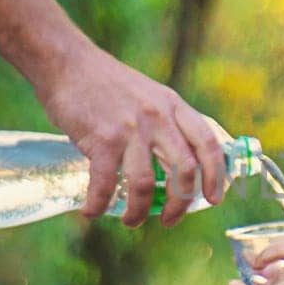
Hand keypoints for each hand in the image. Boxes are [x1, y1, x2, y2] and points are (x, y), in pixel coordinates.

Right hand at [36, 45, 225, 227]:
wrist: (67, 63)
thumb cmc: (107, 84)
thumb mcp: (150, 95)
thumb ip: (166, 123)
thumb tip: (180, 163)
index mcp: (173, 106)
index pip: (207, 144)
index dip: (215, 175)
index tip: (214, 199)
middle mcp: (158, 117)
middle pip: (184, 170)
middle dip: (180, 204)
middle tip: (169, 219)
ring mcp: (131, 129)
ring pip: (145, 184)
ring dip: (138, 211)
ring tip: (131, 221)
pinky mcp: (102, 139)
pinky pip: (105, 184)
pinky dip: (98, 204)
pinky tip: (92, 211)